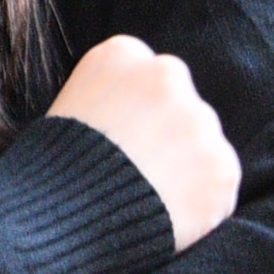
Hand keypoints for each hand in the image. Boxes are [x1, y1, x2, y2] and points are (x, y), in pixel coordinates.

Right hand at [53, 36, 237, 249]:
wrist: (58, 217)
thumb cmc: (51, 170)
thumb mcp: (66, 109)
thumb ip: (109, 97)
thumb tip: (135, 119)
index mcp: (121, 54)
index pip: (147, 79)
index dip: (137, 117)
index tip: (123, 144)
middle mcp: (165, 75)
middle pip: (181, 106)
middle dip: (168, 138)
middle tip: (138, 177)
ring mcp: (198, 121)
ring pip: (204, 146)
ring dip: (186, 171)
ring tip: (146, 201)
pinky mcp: (222, 167)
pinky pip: (219, 188)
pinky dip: (200, 208)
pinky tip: (166, 219)